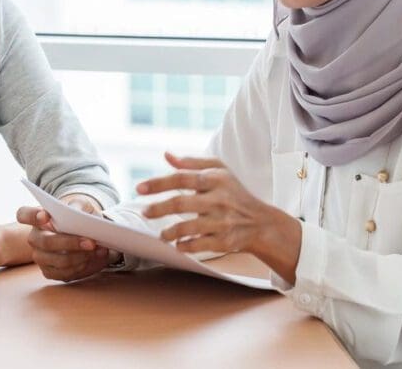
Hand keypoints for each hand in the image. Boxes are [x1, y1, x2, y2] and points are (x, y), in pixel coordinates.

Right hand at [15, 194, 115, 281]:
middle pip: (44, 242)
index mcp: (38, 218)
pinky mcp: (50, 271)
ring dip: (79, 256)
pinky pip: (62, 273)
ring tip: (97, 250)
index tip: (45, 216)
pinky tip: (91, 259)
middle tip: (90, 242)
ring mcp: (40, 256)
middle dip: (69, 243)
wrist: (90, 234)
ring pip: (56, 260)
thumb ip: (78, 205)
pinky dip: (80, 267)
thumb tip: (74, 211)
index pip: (23, 215)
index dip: (31, 216)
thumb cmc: (81, 216)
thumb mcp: (83, 205)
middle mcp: (35, 238)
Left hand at [136, 152, 281, 255]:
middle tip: (145, 212)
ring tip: (161, 234)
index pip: (182, 178)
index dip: (159, 183)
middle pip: (181, 204)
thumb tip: (167, 155)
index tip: (139, 188)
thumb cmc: (234, 192)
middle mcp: (220, 199)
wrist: (261, 223)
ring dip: (170, 232)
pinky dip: (185, 246)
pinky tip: (178, 244)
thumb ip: (192, 163)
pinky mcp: (225, 241)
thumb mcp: (219, 170)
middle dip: (159, 209)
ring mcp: (222, 222)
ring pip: (188, 227)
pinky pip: (199, 245)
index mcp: (216, 179)